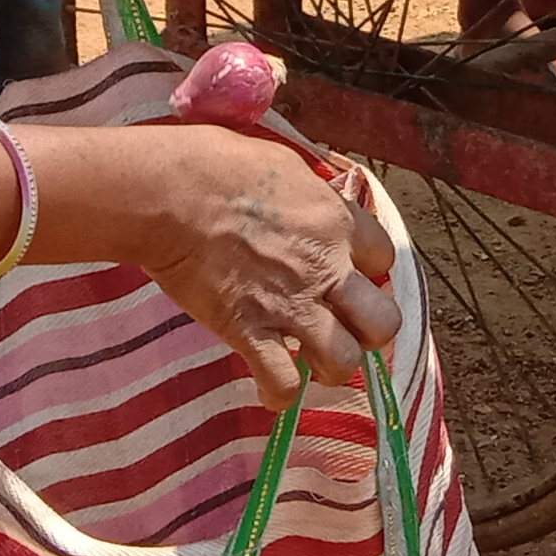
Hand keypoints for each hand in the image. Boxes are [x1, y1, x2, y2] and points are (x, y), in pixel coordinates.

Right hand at [121, 125, 403, 405]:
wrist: (170, 194)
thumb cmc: (216, 163)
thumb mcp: (282, 161)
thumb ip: (307, 191)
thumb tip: (309, 195)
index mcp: (337, 222)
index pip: (385, 258)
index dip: (369, 271)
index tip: (348, 274)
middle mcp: (326, 269)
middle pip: (384, 322)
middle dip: (368, 331)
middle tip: (342, 325)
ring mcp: (291, 305)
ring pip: (345, 361)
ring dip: (332, 367)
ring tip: (311, 360)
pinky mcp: (250, 332)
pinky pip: (283, 384)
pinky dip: (278, 393)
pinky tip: (270, 386)